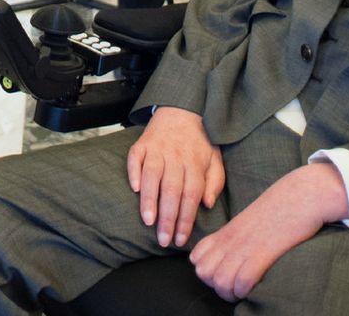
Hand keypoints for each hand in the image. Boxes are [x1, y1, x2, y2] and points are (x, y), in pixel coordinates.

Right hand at [126, 106, 224, 248]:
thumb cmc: (199, 140)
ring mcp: (158, 149)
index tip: (180, 239)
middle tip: (163, 240)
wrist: (182, 109)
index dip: (185, 219)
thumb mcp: (215, 159)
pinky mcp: (142, 143)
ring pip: (152, 176)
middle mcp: (176, 157)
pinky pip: (135, 158)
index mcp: (195, 164)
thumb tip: (207, 204)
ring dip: (149, 199)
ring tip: (148, 221)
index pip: (191, 196)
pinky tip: (133, 189)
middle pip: (172, 190)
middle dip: (168, 218)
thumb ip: (214, 182)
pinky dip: (133, 172)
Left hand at [189, 162, 347, 302]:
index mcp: (226, 231)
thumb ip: (234, 237)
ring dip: (232, 292)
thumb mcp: (248, 221)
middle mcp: (231, 239)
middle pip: (204, 274)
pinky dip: (245, 290)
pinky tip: (255, 285)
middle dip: (216, 286)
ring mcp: (245, 245)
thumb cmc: (279, 209)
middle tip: (235, 285)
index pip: (196, 258)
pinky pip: (242, 281)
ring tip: (244, 289)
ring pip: (220, 282)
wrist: (301, 195)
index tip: (224, 273)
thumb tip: (230, 256)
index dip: (207, 272)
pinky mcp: (263, 252)